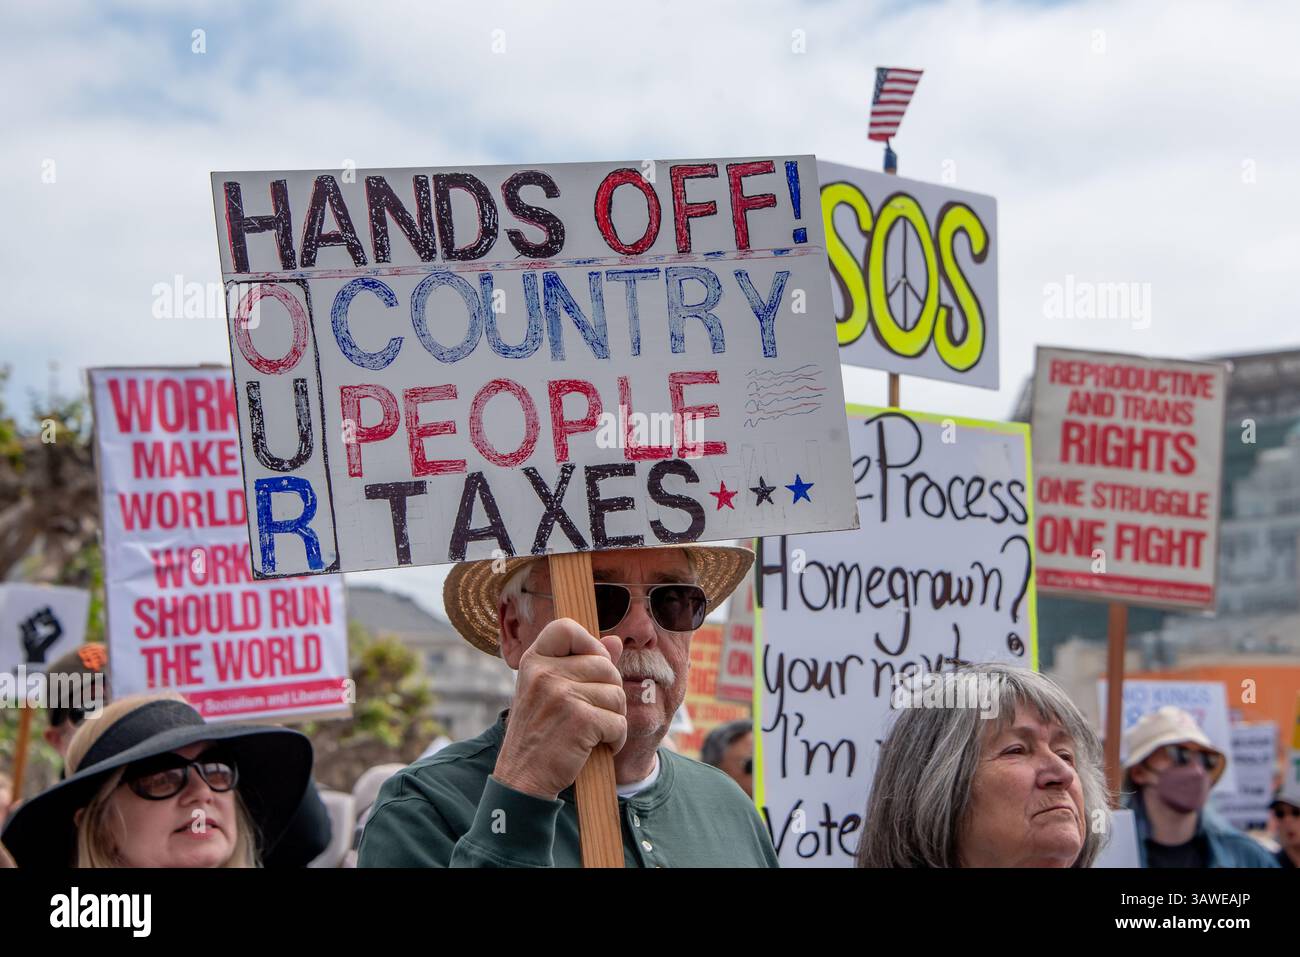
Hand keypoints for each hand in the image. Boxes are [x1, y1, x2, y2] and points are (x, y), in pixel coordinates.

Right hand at [492, 618, 625, 800]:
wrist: (522, 778)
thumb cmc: (539, 734)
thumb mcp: (549, 692)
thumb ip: (582, 664)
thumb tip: (615, 642)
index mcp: (534, 661)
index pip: (566, 627)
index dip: (588, 642)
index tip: (590, 667)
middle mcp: (545, 673)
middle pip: (605, 665)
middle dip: (609, 691)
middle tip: (595, 713)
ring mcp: (561, 695)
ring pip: (616, 694)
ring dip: (614, 718)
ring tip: (594, 732)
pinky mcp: (580, 720)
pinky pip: (619, 721)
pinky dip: (616, 739)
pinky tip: (599, 747)